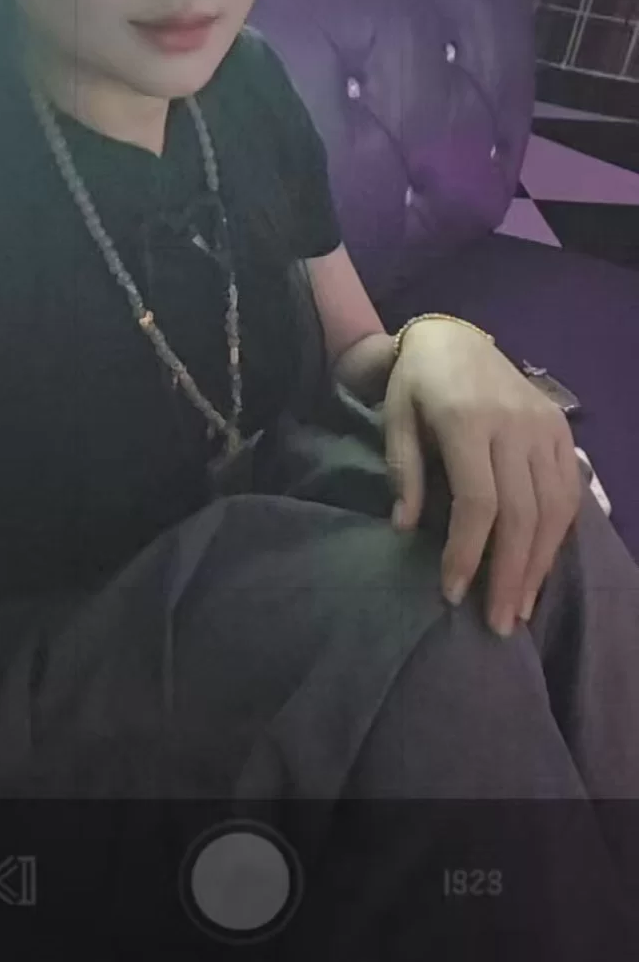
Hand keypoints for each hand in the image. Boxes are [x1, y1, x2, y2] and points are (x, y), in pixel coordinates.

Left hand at [383, 320, 582, 635]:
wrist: (453, 337)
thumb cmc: (416, 382)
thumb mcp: (395, 417)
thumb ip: (403, 471)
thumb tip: (405, 529)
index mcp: (469, 420)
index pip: (478, 502)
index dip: (468, 553)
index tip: (453, 593)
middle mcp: (515, 425)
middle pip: (522, 513)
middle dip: (509, 574)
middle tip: (496, 623)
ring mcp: (544, 427)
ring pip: (553, 508)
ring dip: (538, 564)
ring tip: (519, 608)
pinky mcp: (560, 430)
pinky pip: (567, 492)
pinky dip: (557, 534)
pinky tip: (540, 567)